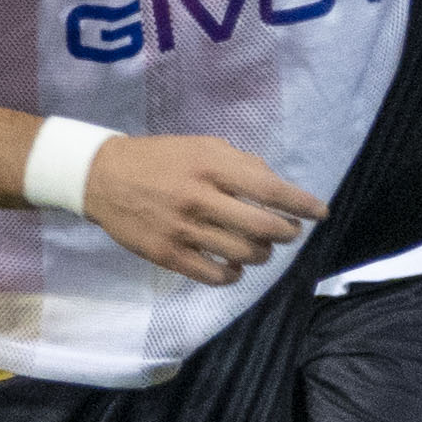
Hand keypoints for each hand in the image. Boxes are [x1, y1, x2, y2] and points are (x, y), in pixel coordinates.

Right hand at [78, 130, 325, 285]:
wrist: (101, 177)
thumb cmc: (159, 159)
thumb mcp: (201, 146)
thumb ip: (240, 163)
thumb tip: (275, 188)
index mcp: (211, 166)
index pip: (270, 190)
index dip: (301, 204)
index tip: (320, 213)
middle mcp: (199, 198)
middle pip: (263, 228)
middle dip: (287, 233)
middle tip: (288, 232)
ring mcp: (182, 230)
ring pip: (244, 255)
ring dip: (262, 254)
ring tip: (259, 248)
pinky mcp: (167, 254)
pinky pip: (214, 275)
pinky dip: (233, 274)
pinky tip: (234, 265)